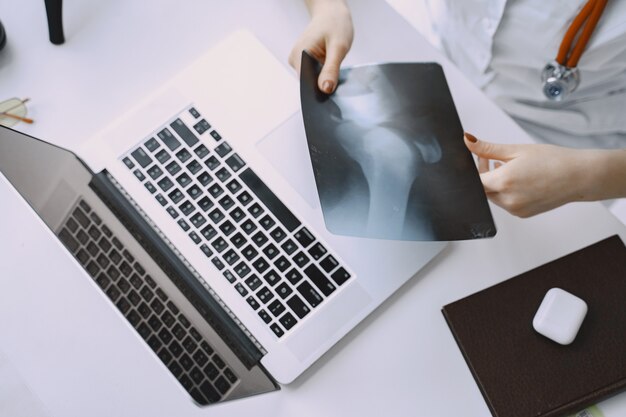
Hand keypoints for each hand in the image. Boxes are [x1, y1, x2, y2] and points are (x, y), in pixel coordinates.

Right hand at [289, 0, 353, 93]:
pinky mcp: (304, 63)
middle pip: (309, 84)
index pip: (305, 84)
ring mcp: (298, 62)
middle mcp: (295, 59)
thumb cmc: (335, 24)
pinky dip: (324, 75)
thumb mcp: (338, 47)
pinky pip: (314, 76)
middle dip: (323, 85)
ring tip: (333, 68)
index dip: (318, 92)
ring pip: (312, 81)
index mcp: (299, 55)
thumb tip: (325, 89)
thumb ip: (331, 69)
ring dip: (324, 79)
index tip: (331, 96)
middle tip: (336, 78)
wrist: (331, 13)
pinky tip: (330, 67)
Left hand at [464, 133, 625, 216]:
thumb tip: (468, 140)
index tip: (478, 158)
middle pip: (482, 190)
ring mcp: (516, 209)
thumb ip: (488, 148)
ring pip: (493, 197)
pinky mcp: (523, 214)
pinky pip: (506, 203)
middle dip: (483, 175)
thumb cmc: (552, 160)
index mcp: (504, 182)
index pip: (475, 180)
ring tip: (506, 167)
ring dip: (494, 183)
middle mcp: (508, 200)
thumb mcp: (516, 150)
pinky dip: (506, 192)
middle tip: (490, 159)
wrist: (579, 176)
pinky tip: (517, 179)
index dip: (474, 169)